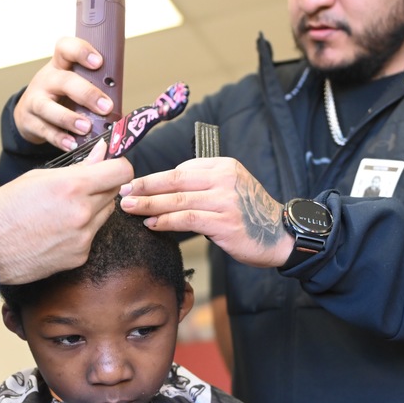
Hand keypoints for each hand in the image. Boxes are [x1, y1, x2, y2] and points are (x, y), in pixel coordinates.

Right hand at [0, 140, 132, 284]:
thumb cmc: (7, 207)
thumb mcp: (40, 177)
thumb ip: (78, 167)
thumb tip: (102, 153)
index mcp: (73, 187)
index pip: (121, 171)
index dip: (118, 166)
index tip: (110, 166)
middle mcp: (83, 213)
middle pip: (114, 192)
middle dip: (102, 186)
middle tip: (78, 187)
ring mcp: (83, 237)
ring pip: (104, 214)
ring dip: (92, 208)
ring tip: (62, 209)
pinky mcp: (80, 256)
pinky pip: (91, 235)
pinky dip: (81, 230)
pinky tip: (57, 229)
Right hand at [13, 37, 113, 150]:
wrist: (29, 113)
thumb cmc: (60, 97)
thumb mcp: (73, 86)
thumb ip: (93, 91)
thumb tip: (121, 112)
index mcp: (60, 66)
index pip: (65, 48)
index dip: (81, 51)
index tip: (99, 62)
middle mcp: (46, 80)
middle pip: (63, 80)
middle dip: (86, 93)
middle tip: (105, 107)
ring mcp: (34, 101)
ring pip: (47, 107)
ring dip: (69, 118)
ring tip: (86, 128)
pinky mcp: (29, 121)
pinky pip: (44, 130)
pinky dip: (59, 139)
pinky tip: (72, 144)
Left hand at [119, 157, 293, 267]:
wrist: (280, 236)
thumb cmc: (251, 215)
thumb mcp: (231, 188)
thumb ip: (203, 184)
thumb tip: (165, 189)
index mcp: (224, 166)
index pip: (182, 169)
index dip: (155, 178)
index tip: (134, 184)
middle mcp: (225, 179)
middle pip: (175, 180)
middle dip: (145, 186)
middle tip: (123, 192)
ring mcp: (226, 201)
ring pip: (178, 200)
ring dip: (150, 205)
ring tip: (130, 209)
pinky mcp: (225, 223)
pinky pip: (187, 219)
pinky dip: (166, 221)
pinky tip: (152, 224)